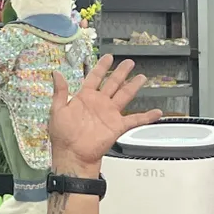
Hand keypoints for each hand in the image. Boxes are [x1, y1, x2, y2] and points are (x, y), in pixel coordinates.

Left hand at [49, 55, 161, 175]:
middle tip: (129, 62)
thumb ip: (59, 91)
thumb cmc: (63, 136)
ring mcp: (109, 114)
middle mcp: (99, 103)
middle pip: (113, 83)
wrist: (73, 155)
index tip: (108, 57)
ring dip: (133, 86)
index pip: (95, 77)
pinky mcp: (117, 126)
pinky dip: (147, 116)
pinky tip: (156, 112)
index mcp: (84, 97)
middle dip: (121, 72)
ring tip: (141, 77)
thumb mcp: (57, 109)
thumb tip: (56, 74)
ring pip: (124, 95)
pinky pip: (135, 120)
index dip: (101, 67)